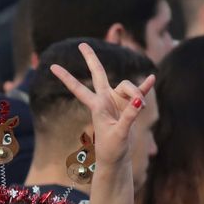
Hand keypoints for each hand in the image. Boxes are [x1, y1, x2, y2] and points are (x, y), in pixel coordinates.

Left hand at [48, 42, 154, 170]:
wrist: (117, 158)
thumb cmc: (112, 149)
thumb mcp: (119, 134)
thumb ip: (129, 116)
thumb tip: (139, 102)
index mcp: (97, 106)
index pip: (78, 88)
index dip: (66, 77)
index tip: (52, 66)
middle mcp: (106, 99)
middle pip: (98, 73)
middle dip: (91, 58)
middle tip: (81, 44)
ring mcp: (118, 101)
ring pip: (128, 86)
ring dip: (137, 93)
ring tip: (143, 108)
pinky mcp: (130, 106)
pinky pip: (139, 92)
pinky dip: (145, 86)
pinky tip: (151, 78)